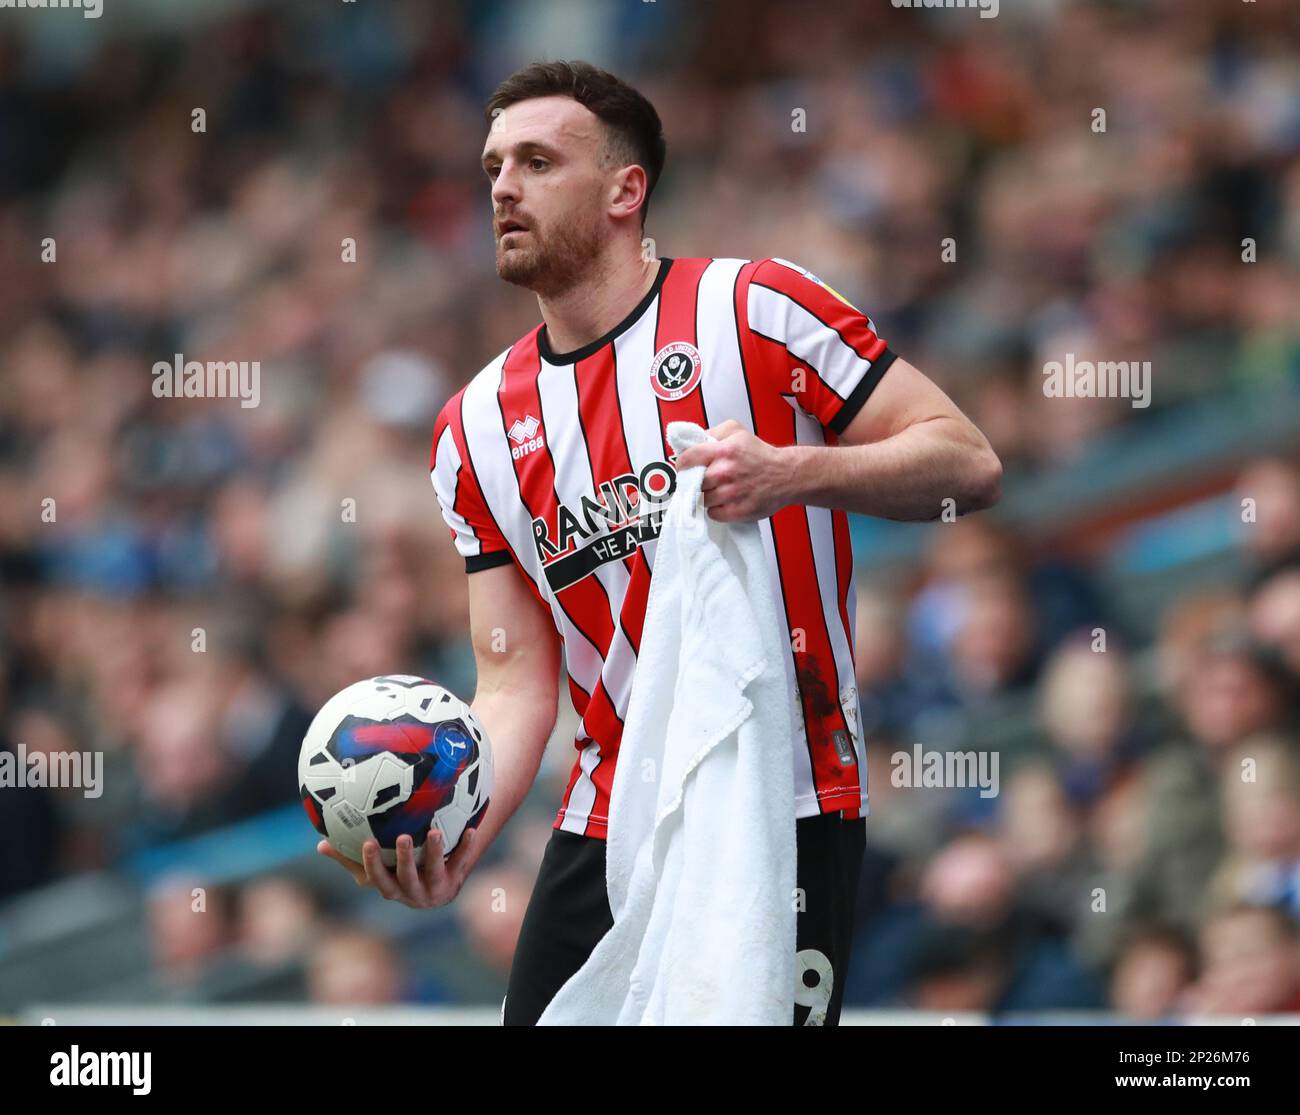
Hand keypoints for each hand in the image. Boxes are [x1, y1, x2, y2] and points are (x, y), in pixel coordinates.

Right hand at [317, 824, 479, 908]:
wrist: (437, 886)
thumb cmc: (398, 872)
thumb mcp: (375, 868)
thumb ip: (349, 857)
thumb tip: (320, 844)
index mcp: (390, 888)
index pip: (377, 879)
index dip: (371, 864)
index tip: (368, 842)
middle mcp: (412, 892)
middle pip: (406, 878)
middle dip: (404, 860)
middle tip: (403, 837)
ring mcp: (434, 888)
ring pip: (434, 871)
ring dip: (434, 852)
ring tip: (434, 832)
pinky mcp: (455, 878)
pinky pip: (460, 861)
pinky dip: (465, 847)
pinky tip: (470, 829)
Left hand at [672, 419, 789, 521]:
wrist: (786, 475)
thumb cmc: (759, 454)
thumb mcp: (736, 431)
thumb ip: (712, 433)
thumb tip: (690, 443)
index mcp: (724, 450)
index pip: (688, 459)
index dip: (682, 465)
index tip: (685, 468)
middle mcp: (726, 472)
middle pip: (694, 482)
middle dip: (697, 481)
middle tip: (706, 479)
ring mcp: (732, 494)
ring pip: (702, 500)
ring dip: (707, 496)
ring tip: (719, 490)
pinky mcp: (738, 512)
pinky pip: (713, 514)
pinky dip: (716, 509)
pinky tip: (726, 501)